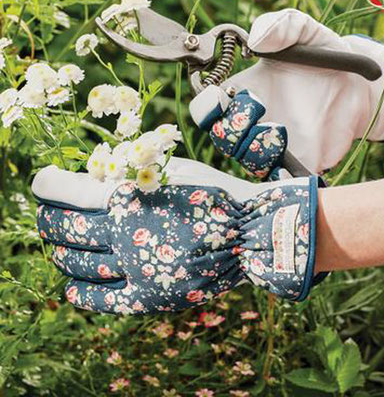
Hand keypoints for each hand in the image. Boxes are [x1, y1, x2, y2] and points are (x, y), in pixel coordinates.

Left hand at [32, 158, 318, 314]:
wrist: (251, 233)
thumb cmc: (214, 194)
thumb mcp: (174, 171)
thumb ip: (135, 175)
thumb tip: (100, 182)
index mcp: (132, 201)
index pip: (68, 192)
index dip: (48, 185)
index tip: (43, 180)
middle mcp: (126, 239)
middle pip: (66, 230)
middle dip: (48, 218)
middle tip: (47, 211)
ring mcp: (136, 272)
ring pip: (77, 265)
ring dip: (59, 251)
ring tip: (57, 243)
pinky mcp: (149, 298)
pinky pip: (102, 300)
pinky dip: (80, 292)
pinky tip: (70, 286)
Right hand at [189, 9, 383, 175]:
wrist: (359, 85)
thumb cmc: (325, 54)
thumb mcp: (306, 31)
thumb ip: (282, 25)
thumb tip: (255, 41)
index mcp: (243, 90)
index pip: (206, 107)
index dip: (205, 106)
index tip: (221, 97)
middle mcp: (253, 120)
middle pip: (220, 137)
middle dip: (231, 128)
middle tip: (258, 108)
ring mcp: (273, 144)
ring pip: (245, 160)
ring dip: (255, 149)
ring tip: (280, 129)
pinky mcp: (298, 162)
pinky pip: (278, 178)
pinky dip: (278, 174)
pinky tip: (288, 162)